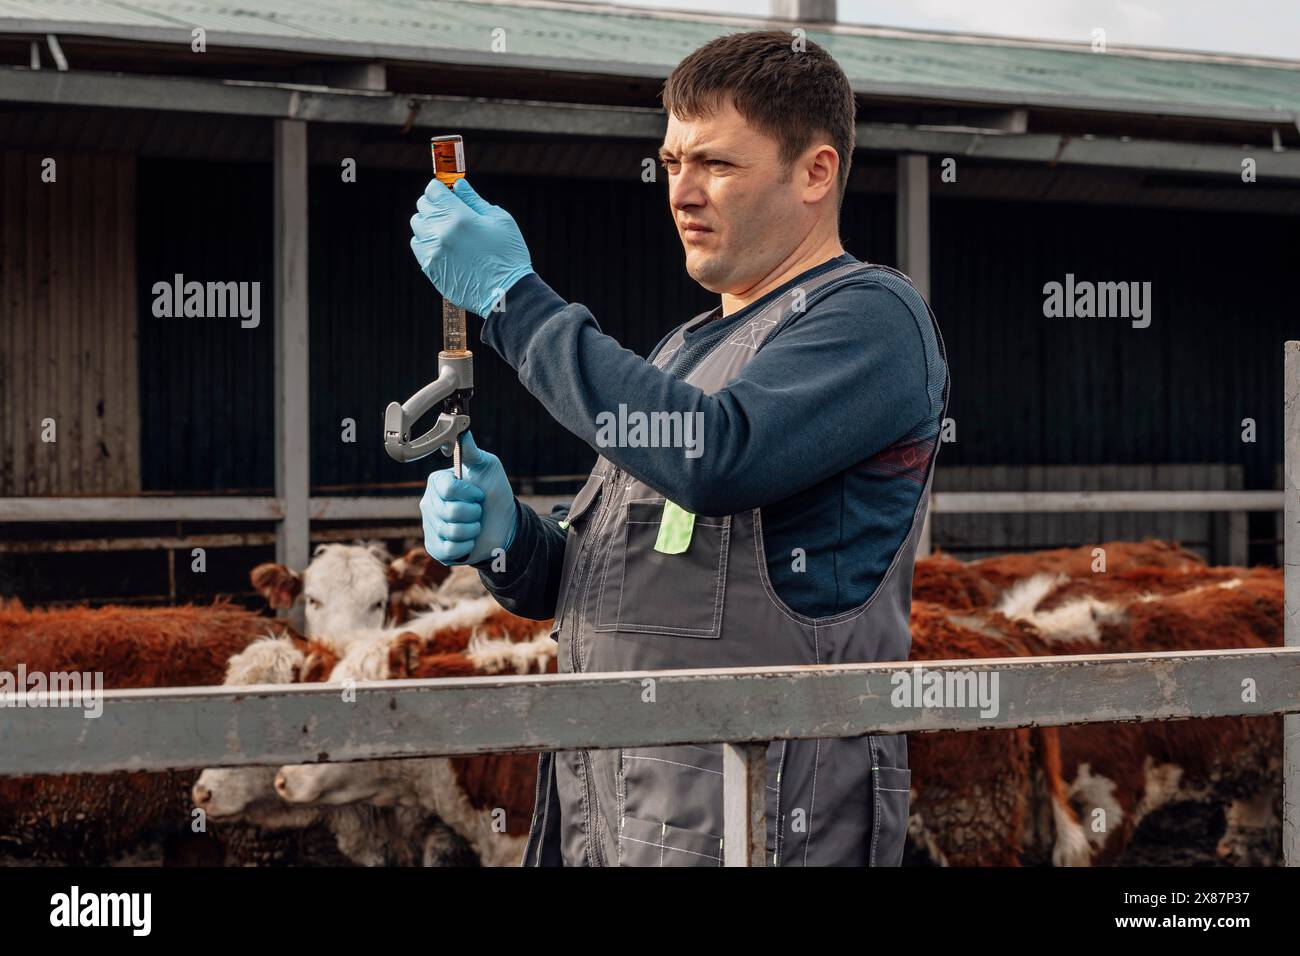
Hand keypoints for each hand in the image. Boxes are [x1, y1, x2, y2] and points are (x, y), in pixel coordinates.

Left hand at [409, 177, 534, 318]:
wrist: (506, 294)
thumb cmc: (508, 255)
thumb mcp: (499, 221)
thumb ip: (475, 200)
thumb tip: (458, 185)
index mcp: (459, 217)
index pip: (433, 190)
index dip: (441, 189)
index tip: (449, 193)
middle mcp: (441, 232)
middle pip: (423, 206)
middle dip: (436, 204)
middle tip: (451, 211)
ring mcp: (433, 251)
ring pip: (418, 225)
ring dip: (429, 222)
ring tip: (447, 229)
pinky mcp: (430, 267)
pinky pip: (418, 245)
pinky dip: (426, 241)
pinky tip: (443, 245)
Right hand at [420, 431, 518, 566]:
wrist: (504, 524)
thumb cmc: (494, 493)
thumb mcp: (487, 467)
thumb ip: (472, 451)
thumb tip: (462, 429)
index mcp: (437, 483)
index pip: (447, 489)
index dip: (469, 493)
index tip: (478, 493)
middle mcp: (428, 504)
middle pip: (450, 512)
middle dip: (473, 513)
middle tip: (478, 511)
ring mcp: (430, 526)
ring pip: (451, 531)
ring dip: (473, 529)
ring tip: (475, 525)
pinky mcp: (435, 548)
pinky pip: (449, 549)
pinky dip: (466, 545)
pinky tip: (469, 540)